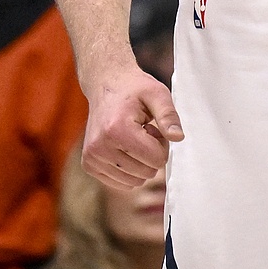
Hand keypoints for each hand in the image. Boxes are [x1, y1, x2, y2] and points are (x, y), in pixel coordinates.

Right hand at [82, 62, 183, 189]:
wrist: (105, 85)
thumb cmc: (134, 89)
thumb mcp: (158, 94)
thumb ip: (169, 116)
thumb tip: (178, 137)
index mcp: (116, 129)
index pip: (156, 159)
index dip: (161, 143)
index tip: (152, 126)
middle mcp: (99, 147)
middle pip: (146, 172)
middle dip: (151, 153)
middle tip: (143, 131)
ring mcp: (92, 158)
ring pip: (134, 182)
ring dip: (140, 162)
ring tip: (133, 137)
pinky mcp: (88, 165)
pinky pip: (120, 183)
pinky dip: (128, 169)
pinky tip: (124, 147)